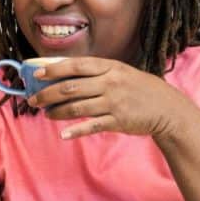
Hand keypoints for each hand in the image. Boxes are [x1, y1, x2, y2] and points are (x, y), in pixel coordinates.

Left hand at [30, 57, 189, 139]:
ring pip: (77, 107)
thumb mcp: (119, 72)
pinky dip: (75, 130)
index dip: (54, 69)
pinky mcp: (118, 121)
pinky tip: (63, 134)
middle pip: (70, 87)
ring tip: (46, 114)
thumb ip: (94, 71)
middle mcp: (110, 83)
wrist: (166, 108)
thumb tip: (60, 69)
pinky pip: (91, 126)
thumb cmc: (136, 87)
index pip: (76, 66)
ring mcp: (114, 103)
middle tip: (33, 100)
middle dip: (47, 94)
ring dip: (57, 112)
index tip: (36, 74)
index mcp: (109, 68)